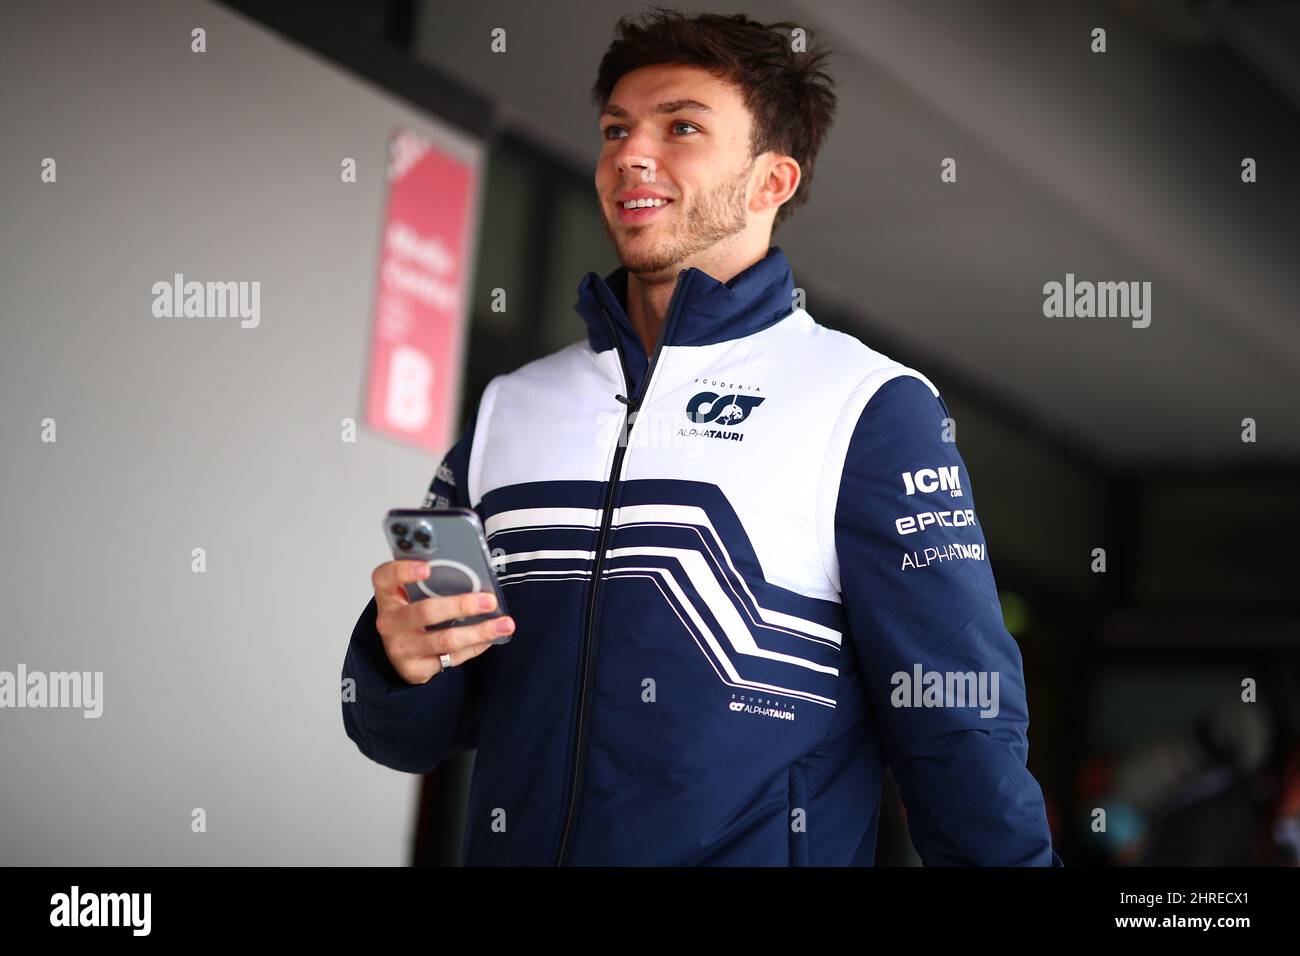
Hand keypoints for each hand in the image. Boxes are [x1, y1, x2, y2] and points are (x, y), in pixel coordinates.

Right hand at [370, 559, 514, 683]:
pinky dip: (475, 647)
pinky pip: (452, 658)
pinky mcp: (414, 669)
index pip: (385, 578)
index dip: (403, 571)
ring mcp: (401, 648)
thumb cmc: (412, 614)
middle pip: (425, 611)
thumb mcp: (413, 596)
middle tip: (489, 601)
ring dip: (478, 632)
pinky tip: (490, 638)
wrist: (400, 654)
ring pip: (444, 640)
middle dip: (462, 605)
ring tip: (504, 624)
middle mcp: (390, 622)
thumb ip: (433, 583)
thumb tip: (477, 573)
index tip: (427, 568)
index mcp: (388, 596)